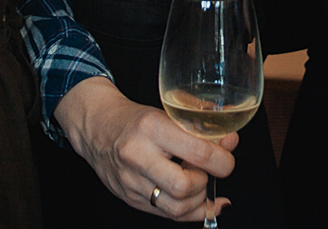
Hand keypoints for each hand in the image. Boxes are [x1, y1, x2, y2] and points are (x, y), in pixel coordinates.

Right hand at [55, 77, 238, 221]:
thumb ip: (200, 124)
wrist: (96, 127)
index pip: (198, 152)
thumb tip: (230, 141)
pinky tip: (204, 203)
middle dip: (207, 180)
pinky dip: (191, 212)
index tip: (227, 157)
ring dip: (198, 199)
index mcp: (151, 127)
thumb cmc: (134, 119)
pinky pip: (167, 216)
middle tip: (209, 169)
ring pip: (176, 208)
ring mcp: (131, 181)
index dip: (223, 159)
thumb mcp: (167, 111)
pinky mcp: (130, 198)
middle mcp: (138, 156)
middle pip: (185, 186)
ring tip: (200, 182)